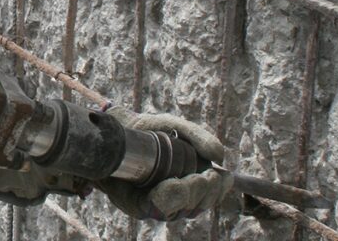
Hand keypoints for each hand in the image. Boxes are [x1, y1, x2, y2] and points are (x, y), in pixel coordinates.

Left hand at [98, 107, 232, 219]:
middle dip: (205, 192)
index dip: (219, 189)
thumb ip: (199, 138)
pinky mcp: (139, 206)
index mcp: (189, 181)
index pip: (212, 195)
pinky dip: (168, 198)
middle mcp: (174, 198)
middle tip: (206, 177)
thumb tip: (219, 157)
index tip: (220, 175)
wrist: (117, 130)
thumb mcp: (176, 127)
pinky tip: (170, 185)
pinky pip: (158, 208)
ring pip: (181, 210)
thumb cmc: (149, 130)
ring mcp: (157, 204)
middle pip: (198, 206)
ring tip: (192, 179)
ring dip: (189, 195)